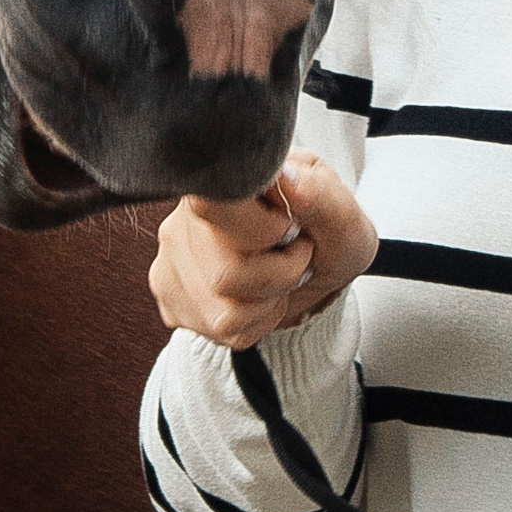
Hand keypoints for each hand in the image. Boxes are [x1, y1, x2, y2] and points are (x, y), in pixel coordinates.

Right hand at [149, 156, 378, 350]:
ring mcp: (172, 262)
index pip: (212, 206)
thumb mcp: (339, 210)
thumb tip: (285, 180)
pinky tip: (260, 297)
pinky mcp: (174, 299)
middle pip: (226, 275)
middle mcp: (183, 220)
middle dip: (279, 277)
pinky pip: (219, 331)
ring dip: (268, 303)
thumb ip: (317, 193)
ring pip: (224, 312)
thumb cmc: (326, 231)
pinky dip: (254, 323)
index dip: (260, 231)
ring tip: (278, 278)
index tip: (290, 229)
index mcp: (220, 182)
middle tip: (296, 256)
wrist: (316, 265)